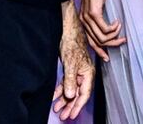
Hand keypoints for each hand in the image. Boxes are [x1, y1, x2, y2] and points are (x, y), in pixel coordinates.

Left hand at [52, 3, 94, 119]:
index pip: (84, 94)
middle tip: (63, 116)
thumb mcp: (70, 63)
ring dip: (64, 100)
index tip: (71, 115)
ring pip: (71, 90)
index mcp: (88, 73)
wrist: (67, 29)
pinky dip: (60, 90)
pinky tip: (54, 97)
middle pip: (78, 94)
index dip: (78, 105)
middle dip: (70, 106)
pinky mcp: (69, 69)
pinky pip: (66, 83)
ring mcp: (76, 72)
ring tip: (57, 109)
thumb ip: (70, 80)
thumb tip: (70, 96)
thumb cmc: (71, 43)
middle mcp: (84, 74)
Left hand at [80, 0, 125, 61]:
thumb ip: (98, 14)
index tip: (107, 57)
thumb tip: (106, 25)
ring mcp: (87, 17)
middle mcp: (83, 20)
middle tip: (123, 42)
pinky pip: (105, 29)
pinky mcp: (94, 12)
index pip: (90, 41)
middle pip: (97, 42)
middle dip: (111, 45)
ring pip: (102, 37)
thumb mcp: (97, 3)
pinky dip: (113, 28)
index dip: (99, 50)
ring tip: (122, 31)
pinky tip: (118, 23)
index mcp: (83, 19)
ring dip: (114, 36)